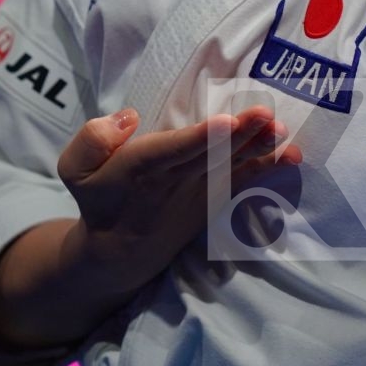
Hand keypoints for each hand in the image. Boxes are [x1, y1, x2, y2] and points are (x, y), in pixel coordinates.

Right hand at [56, 105, 300, 290]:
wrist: (118, 252)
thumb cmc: (99, 198)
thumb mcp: (73, 169)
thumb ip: (93, 139)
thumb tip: (129, 117)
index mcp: (139, 167)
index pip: (172, 151)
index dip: (200, 138)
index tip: (226, 123)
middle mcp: (174, 180)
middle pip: (210, 154)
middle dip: (239, 135)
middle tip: (265, 114)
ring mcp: (199, 190)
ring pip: (231, 165)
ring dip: (258, 148)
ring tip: (281, 130)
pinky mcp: (214, 197)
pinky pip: (244, 181)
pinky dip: (268, 168)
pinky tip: (292, 155)